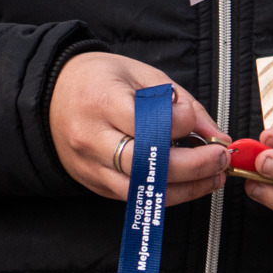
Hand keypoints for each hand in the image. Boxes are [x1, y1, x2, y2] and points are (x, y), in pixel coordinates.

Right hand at [50, 52, 231, 207]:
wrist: (52, 95)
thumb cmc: (99, 79)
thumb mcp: (143, 75)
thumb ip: (183, 104)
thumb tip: (217, 136)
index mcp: (101, 100)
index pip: (147, 123)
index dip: (180, 124)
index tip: (195, 119)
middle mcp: (91, 138)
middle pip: (147, 164)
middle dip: (193, 167)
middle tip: (220, 159)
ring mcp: (90, 166)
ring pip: (142, 190)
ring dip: (186, 189)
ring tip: (213, 177)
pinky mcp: (93, 184)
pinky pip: (133, 197)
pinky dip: (165, 193)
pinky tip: (187, 183)